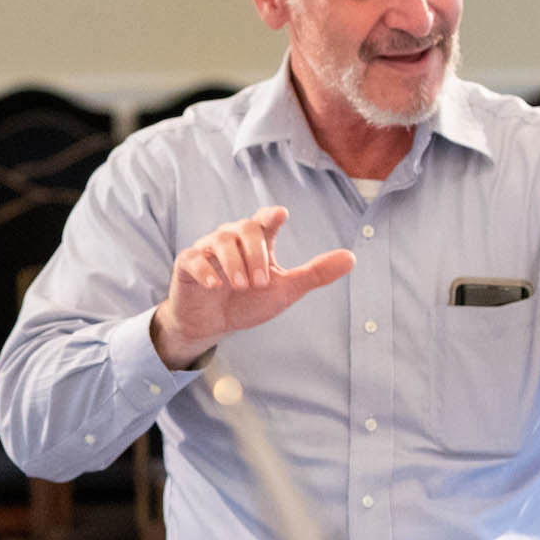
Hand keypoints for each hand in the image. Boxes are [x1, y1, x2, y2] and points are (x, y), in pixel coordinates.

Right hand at [151, 206, 355, 368]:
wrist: (212, 325)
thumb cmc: (248, 301)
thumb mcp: (285, 289)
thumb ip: (315, 273)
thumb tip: (351, 257)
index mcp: (256, 241)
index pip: (264, 218)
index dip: (271, 215)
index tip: (280, 215)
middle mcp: (231, 239)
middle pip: (244, 226)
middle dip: (256, 254)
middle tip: (261, 283)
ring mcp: (207, 250)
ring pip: (220, 240)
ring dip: (234, 263)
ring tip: (242, 286)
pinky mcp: (187, 265)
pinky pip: (194, 259)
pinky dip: (206, 270)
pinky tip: (217, 287)